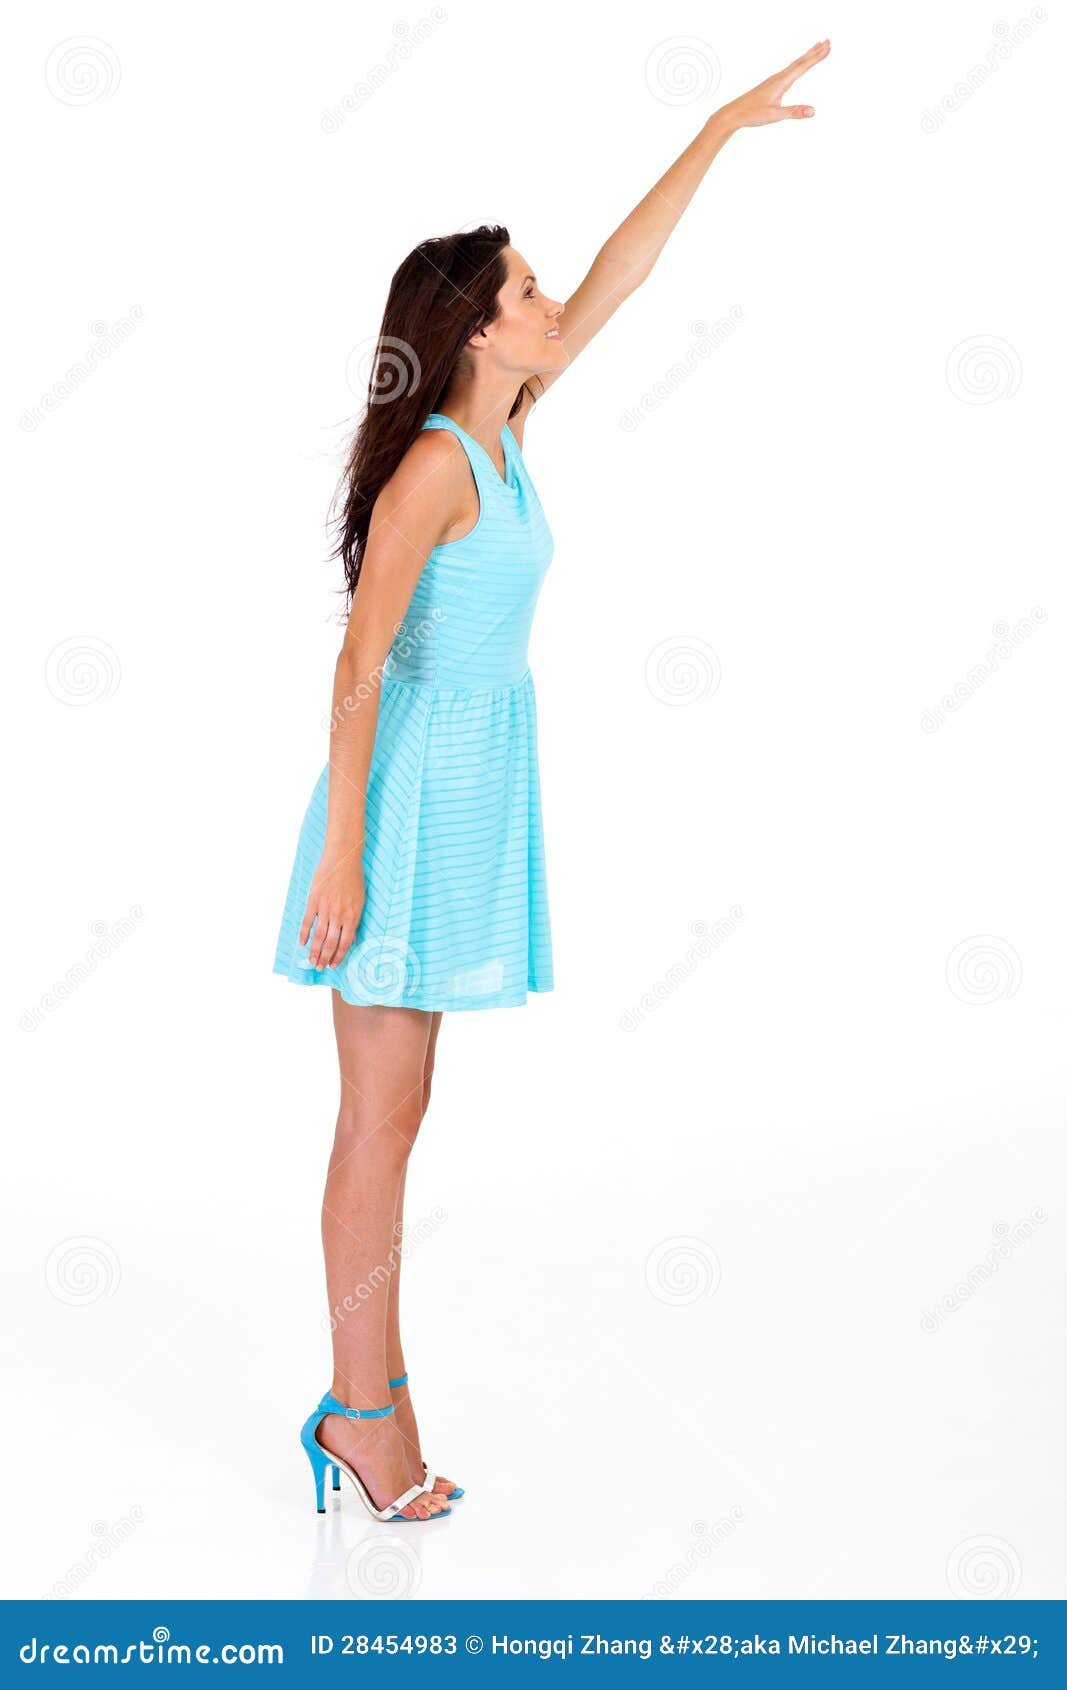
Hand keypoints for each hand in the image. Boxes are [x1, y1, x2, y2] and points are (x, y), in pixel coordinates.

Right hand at [299, 848, 365, 970]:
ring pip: (319, 935)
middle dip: (325, 957)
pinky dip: (304, 933)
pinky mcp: (314, 900)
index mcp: (353, 915)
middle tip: (320, 968)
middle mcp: (339, 914)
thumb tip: (350, 937)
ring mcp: (326, 908)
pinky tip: (301, 943)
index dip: (339, 955)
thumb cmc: (353, 878)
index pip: (346, 942)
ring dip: (314, 950)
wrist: (343, 858)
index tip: (334, 965)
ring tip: (311, 961)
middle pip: (331, 942)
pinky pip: (308, 921)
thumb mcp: (360, 900)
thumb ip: (354, 919)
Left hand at [718, 39, 829, 129]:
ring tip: (817, 47)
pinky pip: (789, 70)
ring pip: (795, 64)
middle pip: (800, 61)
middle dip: (815, 52)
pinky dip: (798, 64)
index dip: (816, 57)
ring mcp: (774, 80)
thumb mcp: (775, 115)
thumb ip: (794, 112)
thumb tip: (812, 111)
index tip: (828, 47)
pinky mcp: (771, 85)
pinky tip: (798, 66)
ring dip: (807, 56)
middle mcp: (778, 78)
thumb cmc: (752, 114)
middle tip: (828, 41)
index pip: (802, 67)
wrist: (734, 114)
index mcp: (781, 82)